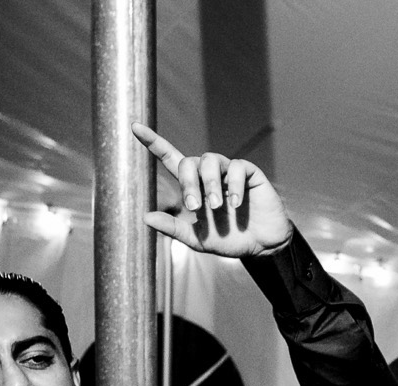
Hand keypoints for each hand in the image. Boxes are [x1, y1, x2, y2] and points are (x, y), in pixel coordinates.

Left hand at [132, 125, 292, 256]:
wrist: (262, 246)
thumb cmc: (230, 240)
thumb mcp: (198, 238)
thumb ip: (174, 228)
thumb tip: (146, 217)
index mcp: (194, 186)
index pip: (170, 159)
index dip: (154, 143)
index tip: (135, 127)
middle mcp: (209, 175)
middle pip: (189, 162)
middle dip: (188, 183)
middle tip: (195, 207)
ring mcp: (229, 172)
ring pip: (210, 160)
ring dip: (209, 184)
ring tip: (218, 207)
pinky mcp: (249, 173)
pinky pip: (236, 167)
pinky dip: (233, 185)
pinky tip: (236, 203)